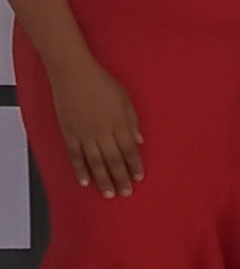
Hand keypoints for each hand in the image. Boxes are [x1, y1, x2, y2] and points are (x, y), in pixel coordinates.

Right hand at [53, 55, 142, 196]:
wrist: (73, 74)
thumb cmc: (101, 82)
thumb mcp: (126, 99)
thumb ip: (133, 122)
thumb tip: (139, 141)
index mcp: (119, 124)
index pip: (130, 151)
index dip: (135, 166)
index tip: (139, 178)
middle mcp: (103, 133)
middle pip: (114, 161)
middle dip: (121, 179)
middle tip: (126, 193)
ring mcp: (85, 135)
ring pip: (96, 163)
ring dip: (103, 180)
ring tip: (109, 194)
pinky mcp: (70, 134)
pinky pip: (76, 157)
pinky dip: (80, 170)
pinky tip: (85, 182)